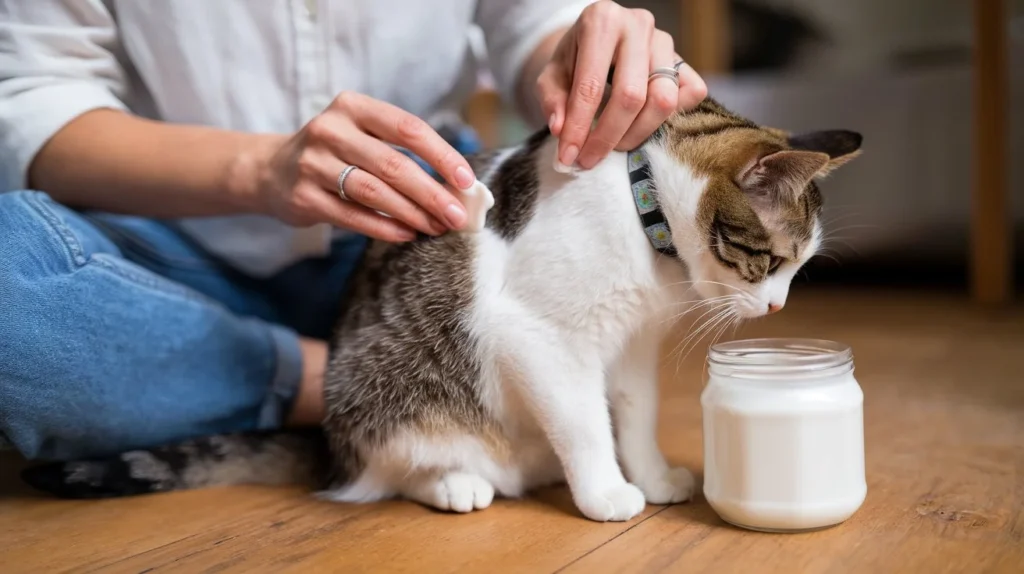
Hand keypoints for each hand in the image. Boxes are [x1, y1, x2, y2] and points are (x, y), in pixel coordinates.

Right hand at [255, 91, 474, 241]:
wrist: (271, 170)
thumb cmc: (336, 154)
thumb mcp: (363, 137)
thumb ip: (403, 152)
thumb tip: (459, 186)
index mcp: (353, 106)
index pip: (408, 128)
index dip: (442, 155)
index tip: (466, 181)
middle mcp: (330, 129)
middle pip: (393, 164)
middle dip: (432, 193)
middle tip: (457, 216)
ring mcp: (313, 163)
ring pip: (374, 192)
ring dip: (412, 213)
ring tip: (436, 227)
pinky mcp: (303, 196)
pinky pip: (353, 216)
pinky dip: (384, 228)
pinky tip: (407, 234)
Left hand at [536, 1, 707, 170]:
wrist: (600, 41)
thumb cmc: (574, 59)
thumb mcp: (551, 75)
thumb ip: (553, 100)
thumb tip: (561, 130)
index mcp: (601, 21)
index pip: (590, 85)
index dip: (579, 127)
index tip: (569, 157)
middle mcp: (638, 25)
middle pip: (631, 97)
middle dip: (608, 137)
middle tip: (590, 158)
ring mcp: (666, 41)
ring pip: (663, 100)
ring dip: (638, 133)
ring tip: (615, 144)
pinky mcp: (685, 59)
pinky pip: (691, 94)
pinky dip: (671, 117)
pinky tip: (644, 122)